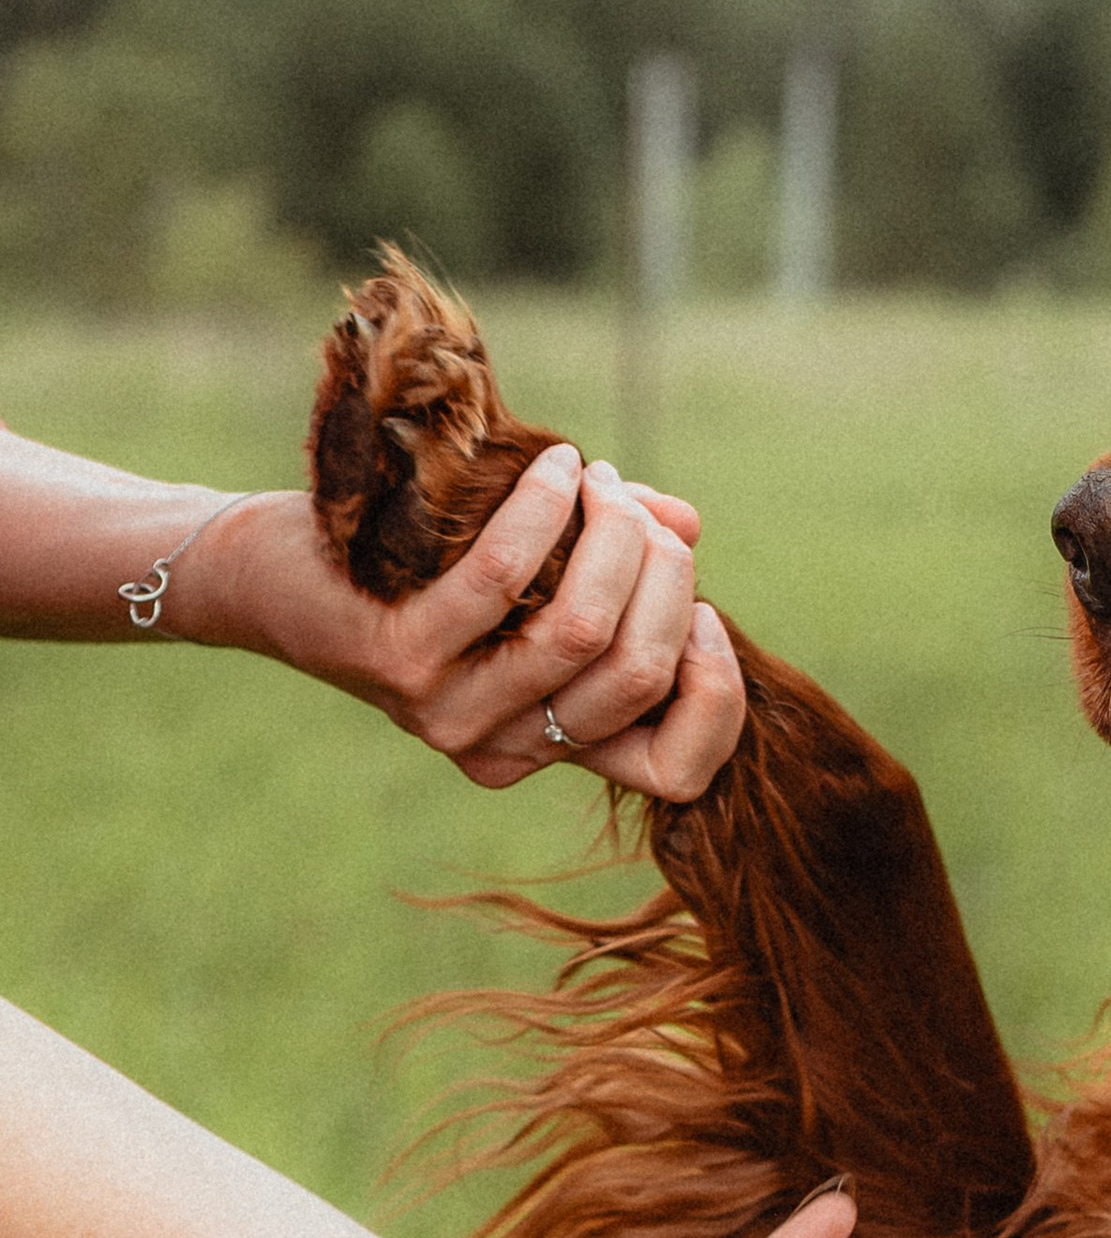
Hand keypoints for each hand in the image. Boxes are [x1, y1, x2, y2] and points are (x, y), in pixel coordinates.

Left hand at [183, 454, 745, 796]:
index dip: (718, 689)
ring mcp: (449, 713)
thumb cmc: (410, 569)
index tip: (701, 611)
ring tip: (596, 480)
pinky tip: (555, 467)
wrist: (266, 573)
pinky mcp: (402, 661)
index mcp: (547, 747)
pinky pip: (507, 580)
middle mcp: (502, 748)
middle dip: (663, 572)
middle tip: (634, 508)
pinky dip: (546, 508)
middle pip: (640, 672)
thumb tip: (687, 525)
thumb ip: (610, 565)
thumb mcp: (528, 579)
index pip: (677, 770)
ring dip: (612, 534)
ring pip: (585, 631)